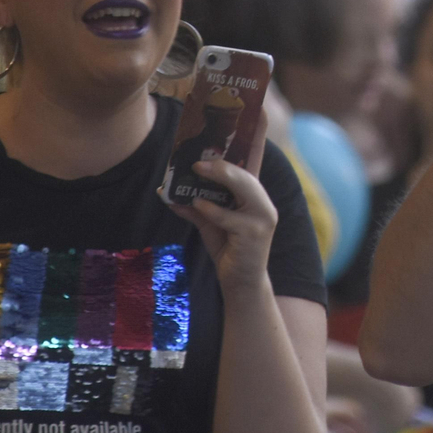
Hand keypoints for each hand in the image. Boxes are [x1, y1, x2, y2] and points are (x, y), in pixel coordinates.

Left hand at [168, 157, 277, 302]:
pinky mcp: (253, 234)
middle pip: (246, 176)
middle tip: (197, 161)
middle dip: (222, 166)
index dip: (234, 157)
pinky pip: (229, 217)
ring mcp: (262, 219)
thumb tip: (168, 195)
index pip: (249, 172)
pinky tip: (197, 203)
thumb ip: (196, 210)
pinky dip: (212, 209)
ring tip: (197, 169)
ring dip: (220, 176)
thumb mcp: (211, 226)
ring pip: (244, 188)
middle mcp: (264, 206)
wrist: (242, 284)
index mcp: (257, 200)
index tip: (211, 148)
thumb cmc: (229, 251)